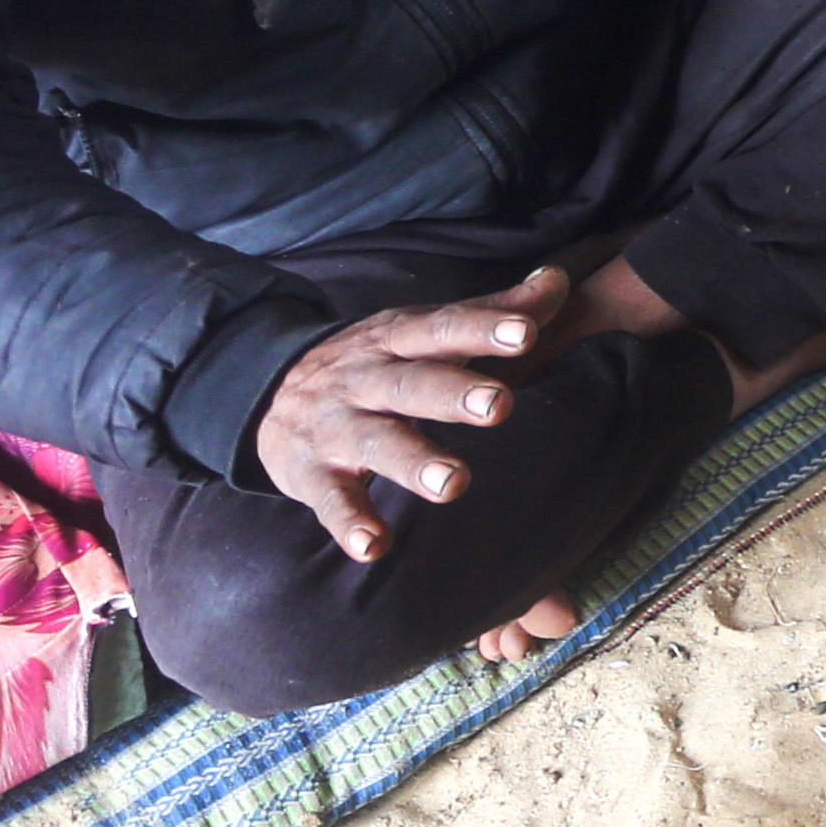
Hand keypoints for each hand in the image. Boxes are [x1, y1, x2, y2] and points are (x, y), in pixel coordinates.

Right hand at [249, 268, 575, 566]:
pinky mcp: (311, 474)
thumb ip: (492, 310)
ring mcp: (336, 427)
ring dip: (414, 463)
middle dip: (453, 393)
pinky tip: (374, 546)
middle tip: (499, 405)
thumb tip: (558, 280)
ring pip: (375, 442)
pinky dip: (350, 523)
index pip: (443, 328)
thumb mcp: (422, 331)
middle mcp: (366, 378)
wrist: (268, 390)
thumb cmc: (375, 362)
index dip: (483, 327)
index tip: (525, 332)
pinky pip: (331, 500)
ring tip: (455, 484)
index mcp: (398, 339)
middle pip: (411, 383)